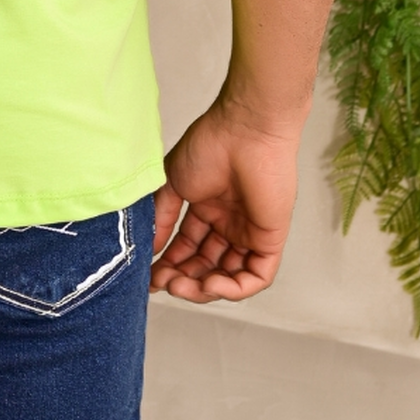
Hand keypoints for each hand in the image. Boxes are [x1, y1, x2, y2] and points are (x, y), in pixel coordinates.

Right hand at [150, 99, 302, 302]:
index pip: (189, 249)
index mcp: (208, 209)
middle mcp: (229, 224)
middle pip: (206, 266)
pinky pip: (256, 276)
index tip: (150, 277)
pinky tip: (211, 283)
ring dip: (204, 288)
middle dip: (184, 280)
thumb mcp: (173, 182)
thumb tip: (149, 249)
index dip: (171, 266)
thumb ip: (162, 217)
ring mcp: (250, 233)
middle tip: (164, 284)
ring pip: (229, 277)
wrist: (244, 131)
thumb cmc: (211, 146)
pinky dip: (234, 288)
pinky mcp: (270, 240)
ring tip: (181, 286)